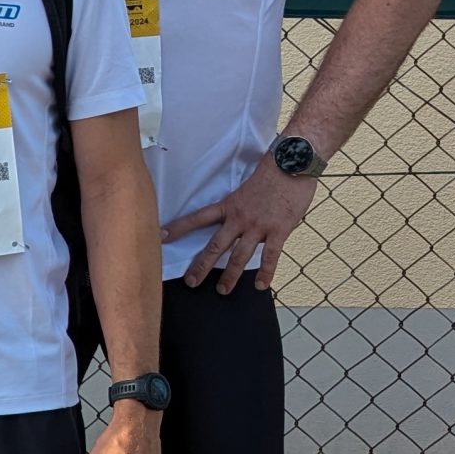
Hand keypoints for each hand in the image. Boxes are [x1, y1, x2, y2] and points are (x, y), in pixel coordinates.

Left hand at [162, 152, 317, 293]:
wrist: (293, 162)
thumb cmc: (271, 172)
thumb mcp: (247, 189)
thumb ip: (241, 208)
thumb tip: (243, 224)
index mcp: (229, 205)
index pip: (198, 218)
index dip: (179, 228)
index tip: (161, 236)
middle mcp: (240, 218)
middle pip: (215, 246)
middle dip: (201, 266)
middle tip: (191, 282)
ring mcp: (258, 225)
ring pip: (239, 256)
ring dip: (230, 276)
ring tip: (222, 290)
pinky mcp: (279, 230)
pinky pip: (270, 256)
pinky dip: (265, 273)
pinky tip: (260, 285)